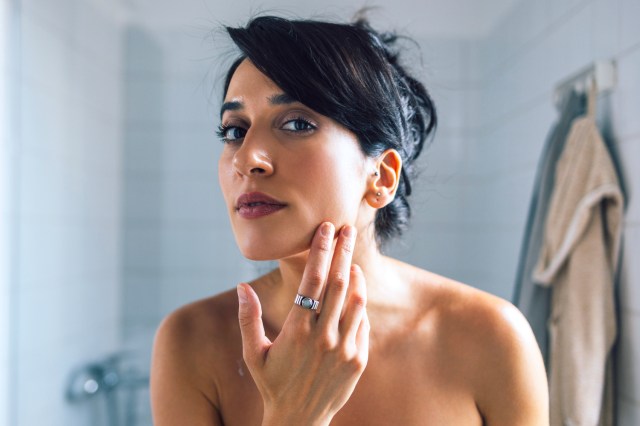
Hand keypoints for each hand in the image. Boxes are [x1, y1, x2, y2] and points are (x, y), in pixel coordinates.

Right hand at [237, 222, 369, 425]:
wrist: (299, 420)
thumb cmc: (272, 383)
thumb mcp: (252, 354)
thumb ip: (247, 318)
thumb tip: (242, 285)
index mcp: (297, 330)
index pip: (313, 280)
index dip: (320, 251)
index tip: (325, 229)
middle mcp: (323, 337)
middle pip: (338, 282)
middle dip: (342, 251)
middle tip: (346, 229)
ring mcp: (344, 348)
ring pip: (355, 300)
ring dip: (355, 275)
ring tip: (351, 258)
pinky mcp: (357, 359)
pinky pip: (362, 323)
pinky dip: (358, 303)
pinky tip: (354, 292)